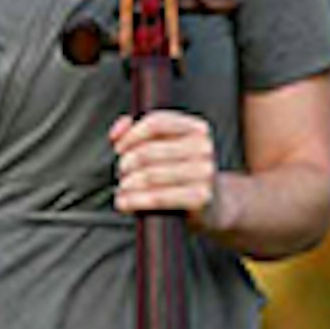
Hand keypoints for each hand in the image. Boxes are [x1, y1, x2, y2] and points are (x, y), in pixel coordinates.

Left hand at [108, 110, 227, 228]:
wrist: (213, 206)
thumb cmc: (181, 174)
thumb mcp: (165, 148)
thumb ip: (137, 133)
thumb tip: (117, 133)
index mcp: (197, 128)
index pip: (156, 123)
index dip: (131, 135)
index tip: (118, 148)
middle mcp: (204, 148)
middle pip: (148, 151)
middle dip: (126, 163)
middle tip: (121, 173)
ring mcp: (204, 173)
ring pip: (150, 175)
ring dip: (127, 184)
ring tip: (122, 189)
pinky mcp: (200, 197)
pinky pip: (159, 197)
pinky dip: (135, 201)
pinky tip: (124, 203)